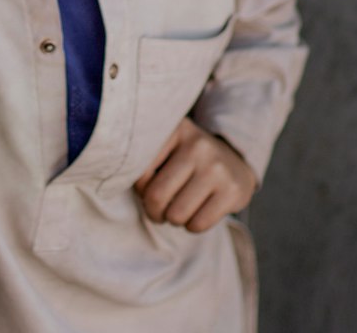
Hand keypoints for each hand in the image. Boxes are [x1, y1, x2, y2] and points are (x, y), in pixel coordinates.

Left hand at [133, 116, 256, 232]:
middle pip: (157, 196)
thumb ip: (145, 159)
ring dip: (173, 220)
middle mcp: (197, 144)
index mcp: (175, 129)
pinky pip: (198, 224)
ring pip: (177, 214)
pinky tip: (196, 213)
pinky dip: (192, 226)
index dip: (140, 188)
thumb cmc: (189, 160)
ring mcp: (217, 167)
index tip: (148, 188)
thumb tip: (120, 182)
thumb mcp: (169, 146)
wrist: (236, 161)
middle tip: (158, 210)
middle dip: (154, 211)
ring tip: (177, 210)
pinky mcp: (233, 190)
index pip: (139, 170)